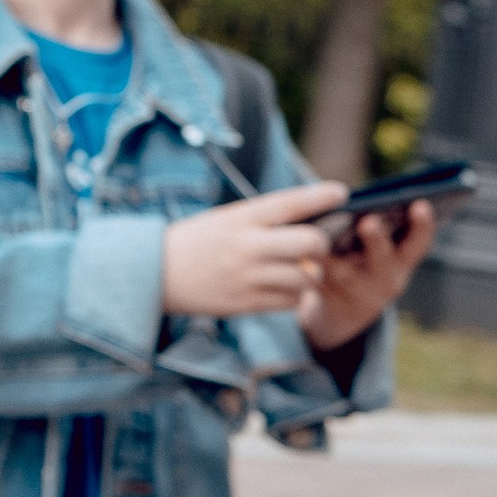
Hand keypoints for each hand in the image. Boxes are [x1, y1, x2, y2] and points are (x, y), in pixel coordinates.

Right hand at [160, 179, 344, 323]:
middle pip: (311, 243)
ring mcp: (248, 277)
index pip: (291, 203)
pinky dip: (295, 294)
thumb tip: (312, 226)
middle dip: (322, 245)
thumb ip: (265, 221)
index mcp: (241, 218)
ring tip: (299, 270)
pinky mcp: (246, 303)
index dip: (321, 196)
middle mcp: (248, 246)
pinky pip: (291, 301)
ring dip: (310, 274)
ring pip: (307, 277)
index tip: (341, 193)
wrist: (155, 273)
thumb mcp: (226, 219)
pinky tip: (282, 287)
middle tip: (316, 245)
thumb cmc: (197, 241)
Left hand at [302, 196, 434, 349]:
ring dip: (331, 257)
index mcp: (401, 261)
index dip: (422, 225)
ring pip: (343, 274)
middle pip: (382, 259)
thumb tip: (351, 195)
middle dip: (376, 240)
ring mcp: (358, 294)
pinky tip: (295, 252)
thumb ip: (374, 226)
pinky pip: (316, 284)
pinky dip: (306, 268)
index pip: (417, 243)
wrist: (343, 313)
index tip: (421, 204)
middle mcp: (385, 280)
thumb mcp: (376, 250)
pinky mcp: (328, 303)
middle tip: (369, 221)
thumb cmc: (361, 262)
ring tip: (318, 238)